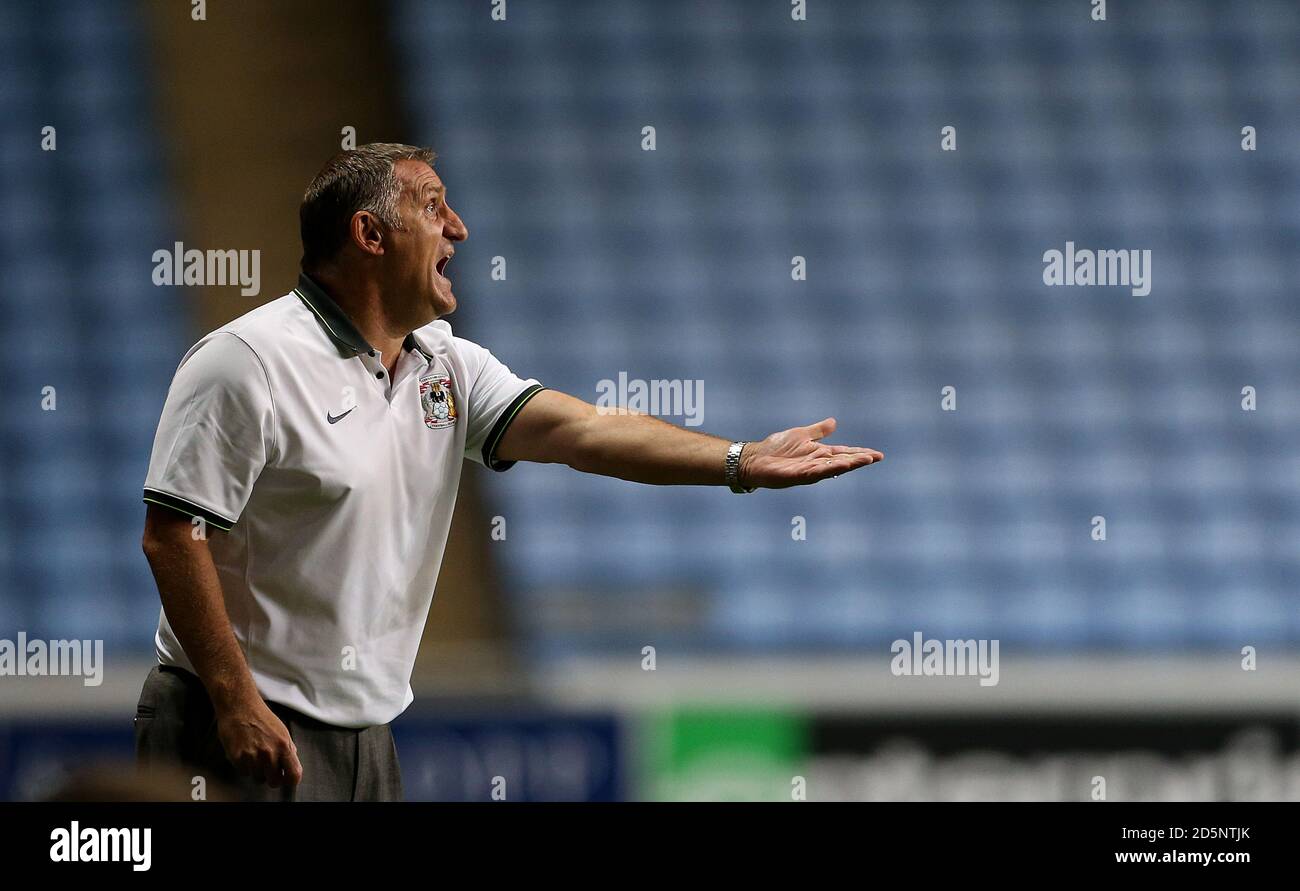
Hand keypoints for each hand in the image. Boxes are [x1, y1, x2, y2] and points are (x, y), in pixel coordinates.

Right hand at [216, 698, 302, 787]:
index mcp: (284, 746)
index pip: (294, 774)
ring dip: (257, 771)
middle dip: (272, 778)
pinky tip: (245, 753)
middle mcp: (269, 753)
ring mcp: (253, 756)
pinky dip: (245, 766)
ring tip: (254, 754)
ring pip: (258, 779)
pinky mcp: (238, 758)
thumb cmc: (261, 717)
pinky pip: (244, 773)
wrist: (240, 706)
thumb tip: (291, 765)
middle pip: (274, 782)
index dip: (291, 782)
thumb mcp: (282, 731)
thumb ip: (288, 749)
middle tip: (268, 768)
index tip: (288, 783)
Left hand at [738, 417, 882, 489]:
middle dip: (859, 459)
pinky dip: (831, 469)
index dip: (860, 453)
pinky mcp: (799, 475)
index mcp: (819, 453)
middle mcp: (817, 463)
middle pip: (843, 461)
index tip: (877, 454)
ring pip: (834, 468)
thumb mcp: (800, 434)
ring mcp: (809, 470)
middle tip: (876, 457)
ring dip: (850, 464)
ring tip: (865, 460)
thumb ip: (818, 431)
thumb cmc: (775, 448)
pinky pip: (818, 472)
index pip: (844, 453)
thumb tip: (834, 422)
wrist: (755, 458)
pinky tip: (842, 465)